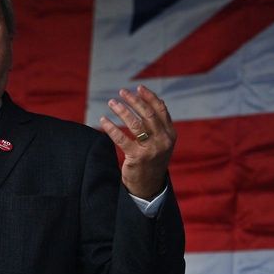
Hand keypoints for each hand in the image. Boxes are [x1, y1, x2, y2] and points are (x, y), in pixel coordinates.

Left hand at [99, 85, 175, 200]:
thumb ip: (160, 124)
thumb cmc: (153, 159)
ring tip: (112, 102)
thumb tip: (154, 100)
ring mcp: (151, 150)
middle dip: (134, 101)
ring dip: (122, 111)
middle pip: (148, 115)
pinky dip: (111, 128)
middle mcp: (163, 141)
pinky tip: (103, 120)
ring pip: (135, 125)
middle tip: (122, 92)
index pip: (161, 110)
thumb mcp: (162, 142)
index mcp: (170, 134)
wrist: (150, 186)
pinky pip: (121, 139)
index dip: (150, 97)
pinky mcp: (137, 158)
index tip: (138, 87)